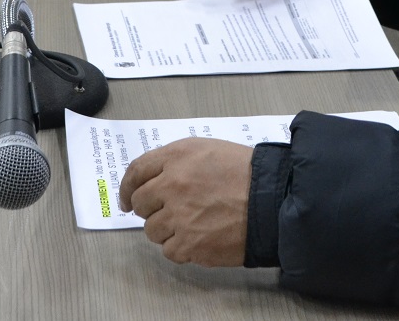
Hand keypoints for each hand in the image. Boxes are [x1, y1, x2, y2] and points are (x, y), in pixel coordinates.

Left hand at [118, 138, 251, 265]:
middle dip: (150, 208)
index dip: (127, 187)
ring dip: (166, 229)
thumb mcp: (207, 149)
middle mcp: (172, 185)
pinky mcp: (190, 244)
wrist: (272, 199)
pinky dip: (180, 247)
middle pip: (139, 203)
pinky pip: (169, 250)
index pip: (135, 172)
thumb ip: (175, 160)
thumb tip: (150, 179)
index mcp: (176, 157)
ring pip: (151, 230)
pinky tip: (198, 237)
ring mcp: (179, 216)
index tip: (126, 199)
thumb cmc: (245, 173)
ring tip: (191, 223)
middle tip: (168, 211)